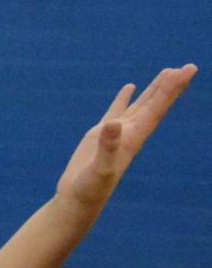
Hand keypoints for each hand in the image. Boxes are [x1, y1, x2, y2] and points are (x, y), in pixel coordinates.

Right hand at [56, 65, 195, 212]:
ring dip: (154, 89)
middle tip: (189, 67)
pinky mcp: (100, 134)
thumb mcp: (99, 169)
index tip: (185, 71)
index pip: (157, 108)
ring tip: (168, 71)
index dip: (171, 89)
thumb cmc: (90, 189)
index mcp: (134, 138)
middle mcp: (131, 133)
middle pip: (156, 104)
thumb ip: (107, 146)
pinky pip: (117, 110)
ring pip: (141, 105)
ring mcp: (116, 133)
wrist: (78, 201)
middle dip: (172, 86)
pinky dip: (124, 97)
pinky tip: (130, 87)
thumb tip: (112, 123)